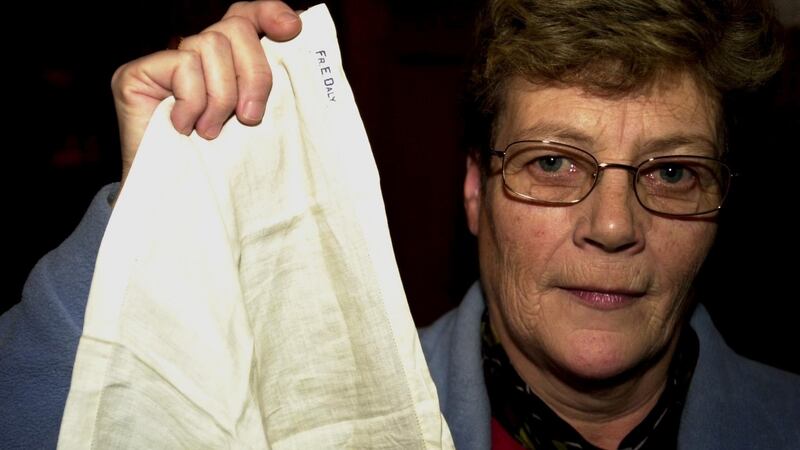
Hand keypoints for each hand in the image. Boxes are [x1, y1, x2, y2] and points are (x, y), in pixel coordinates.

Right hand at [111, 1, 301, 189]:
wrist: (179, 204)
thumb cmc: (223, 166)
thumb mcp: (258, 123)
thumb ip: (269, 87)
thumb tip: (296, 45)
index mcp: (226, 62)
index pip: (247, 16)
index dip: (269, 14)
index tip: (292, 30)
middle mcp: (194, 54)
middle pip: (235, 28)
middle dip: (254, 73)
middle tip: (251, 116)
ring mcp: (164, 62)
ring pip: (210, 45)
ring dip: (221, 96)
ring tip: (212, 132)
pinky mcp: (137, 73)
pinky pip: (184, 66)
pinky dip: (193, 101)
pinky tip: (184, 128)